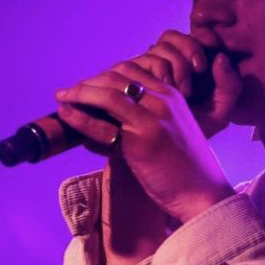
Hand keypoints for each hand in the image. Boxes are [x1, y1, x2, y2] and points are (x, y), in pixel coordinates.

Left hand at [55, 50, 237, 223]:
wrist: (202, 194)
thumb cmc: (185, 170)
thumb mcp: (171, 133)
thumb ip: (146, 120)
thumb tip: (104, 121)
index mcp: (172, 96)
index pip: (131, 71)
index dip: (105, 76)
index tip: (88, 86)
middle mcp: (163, 100)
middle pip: (117, 76)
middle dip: (89, 82)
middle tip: (70, 92)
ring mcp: (152, 117)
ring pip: (107, 92)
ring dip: (79, 92)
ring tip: (62, 97)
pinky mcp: (141, 138)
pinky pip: (102, 121)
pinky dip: (80, 116)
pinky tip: (66, 113)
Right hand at [131, 29, 242, 139]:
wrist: (161, 157)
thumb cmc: (190, 135)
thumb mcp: (218, 115)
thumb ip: (229, 87)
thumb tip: (221, 58)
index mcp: (187, 66)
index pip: (195, 37)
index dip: (204, 38)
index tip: (213, 59)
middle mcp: (163, 63)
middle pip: (172, 36)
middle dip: (189, 46)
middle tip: (199, 68)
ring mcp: (143, 68)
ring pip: (159, 47)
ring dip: (175, 62)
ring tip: (183, 90)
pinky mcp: (125, 77)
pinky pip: (143, 60)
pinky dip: (158, 71)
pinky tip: (166, 88)